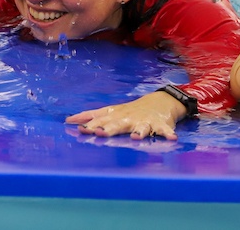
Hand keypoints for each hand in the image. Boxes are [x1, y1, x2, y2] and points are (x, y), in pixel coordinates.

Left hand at [65, 91, 187, 139]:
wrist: (161, 101)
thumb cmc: (131, 110)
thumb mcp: (111, 111)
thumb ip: (91, 116)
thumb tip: (68, 120)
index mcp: (116, 115)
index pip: (99, 118)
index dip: (88, 122)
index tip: (76, 127)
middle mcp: (129, 118)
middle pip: (117, 124)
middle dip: (108, 128)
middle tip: (98, 133)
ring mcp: (144, 121)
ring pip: (141, 127)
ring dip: (138, 132)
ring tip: (136, 137)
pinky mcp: (160, 125)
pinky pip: (165, 130)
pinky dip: (168, 134)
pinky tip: (171, 138)